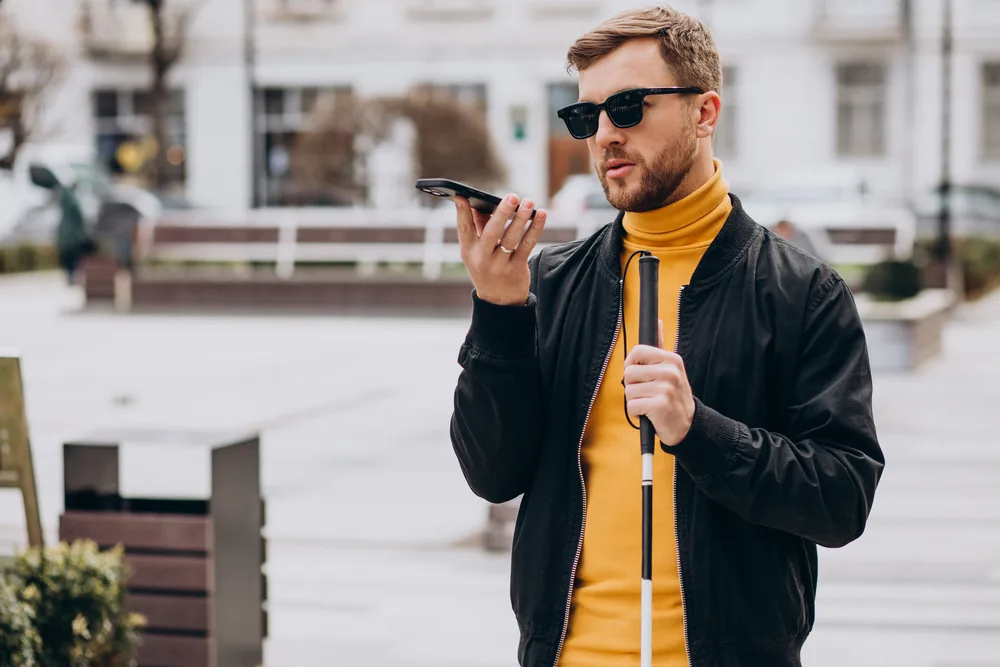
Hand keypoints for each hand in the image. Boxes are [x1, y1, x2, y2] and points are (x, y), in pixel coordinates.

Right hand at [454, 193, 547, 305]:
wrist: (499, 302)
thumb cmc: (486, 267)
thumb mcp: (476, 252)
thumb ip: (479, 228)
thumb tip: (480, 203)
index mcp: (468, 252)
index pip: (464, 229)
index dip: (461, 212)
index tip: (461, 195)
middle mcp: (482, 259)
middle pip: (491, 233)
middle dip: (501, 213)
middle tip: (512, 196)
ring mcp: (500, 265)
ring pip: (511, 238)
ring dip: (521, 219)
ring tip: (529, 202)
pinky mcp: (517, 269)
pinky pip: (527, 245)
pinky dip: (535, 228)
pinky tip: (541, 215)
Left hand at [623, 320, 695, 446]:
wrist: (687, 425)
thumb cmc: (673, 396)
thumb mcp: (671, 369)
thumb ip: (661, 346)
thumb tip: (658, 321)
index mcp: (672, 359)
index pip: (637, 351)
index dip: (632, 364)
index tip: (639, 374)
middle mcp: (670, 371)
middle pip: (629, 372)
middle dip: (633, 385)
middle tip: (648, 393)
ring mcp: (666, 388)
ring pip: (628, 390)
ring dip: (635, 400)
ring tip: (650, 403)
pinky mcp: (659, 405)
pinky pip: (631, 405)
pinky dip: (636, 412)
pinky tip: (649, 414)